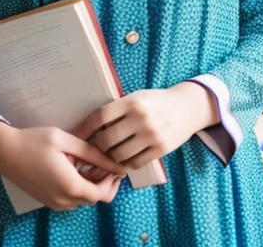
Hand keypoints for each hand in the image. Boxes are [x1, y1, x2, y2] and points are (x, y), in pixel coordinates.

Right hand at [0, 121, 125, 210]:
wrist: (5, 152)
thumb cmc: (34, 142)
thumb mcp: (65, 140)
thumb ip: (91, 152)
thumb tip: (113, 161)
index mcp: (70, 186)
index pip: (102, 193)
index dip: (112, 180)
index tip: (115, 163)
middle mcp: (63, 200)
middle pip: (94, 199)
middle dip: (104, 182)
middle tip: (104, 161)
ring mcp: (54, 203)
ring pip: (83, 200)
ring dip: (92, 185)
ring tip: (91, 162)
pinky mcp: (48, 200)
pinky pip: (71, 199)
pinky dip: (80, 187)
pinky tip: (77, 168)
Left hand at [72, 82, 216, 170]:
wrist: (186, 107)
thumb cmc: (155, 102)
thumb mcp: (136, 97)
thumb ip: (117, 109)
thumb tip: (88, 127)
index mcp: (132, 102)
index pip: (100, 117)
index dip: (85, 128)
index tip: (76, 136)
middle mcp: (142, 118)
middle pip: (106, 140)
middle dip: (95, 147)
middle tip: (91, 149)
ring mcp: (152, 135)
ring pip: (118, 155)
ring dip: (109, 157)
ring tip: (107, 155)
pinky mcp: (161, 150)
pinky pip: (134, 163)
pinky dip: (125, 164)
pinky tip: (122, 159)